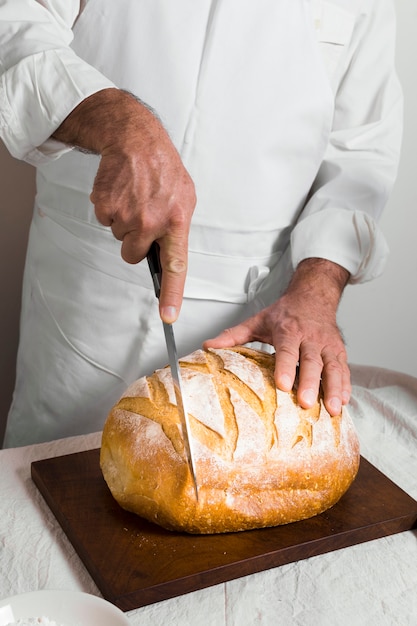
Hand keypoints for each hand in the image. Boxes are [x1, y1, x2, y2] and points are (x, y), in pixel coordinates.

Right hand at [53, 89, 195, 322]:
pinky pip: (105, 222)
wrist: (135, 140)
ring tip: (134, 198)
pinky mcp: (105, 207)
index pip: (175, 267)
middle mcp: (151, 223)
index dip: (172, 294)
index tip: (168, 316)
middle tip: (142, 217)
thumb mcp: (184, 198)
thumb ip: (176, 228)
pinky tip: (121, 192)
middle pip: (133, 255)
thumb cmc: (163, 169)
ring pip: (119, 238)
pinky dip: (111, 210)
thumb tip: (167, 255)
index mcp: (176, 222)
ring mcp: (126, 216)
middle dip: (135, 242)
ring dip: (124, 223)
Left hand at [204, 259, 350, 415]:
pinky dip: (345, 386)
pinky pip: (345, 369)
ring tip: (333, 409)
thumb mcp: (257, 321)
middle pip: (311, 361)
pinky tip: (343, 402)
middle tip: (306, 403)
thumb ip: (234, 335)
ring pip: (333, 367)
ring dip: (333, 388)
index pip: (287, 349)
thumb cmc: (284, 313)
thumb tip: (208, 346)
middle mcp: (310, 337)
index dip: (286, 366)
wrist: (314, 297)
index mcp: (288, 330)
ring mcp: (327, 345)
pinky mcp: (339, 352)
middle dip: (310, 382)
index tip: (283, 385)